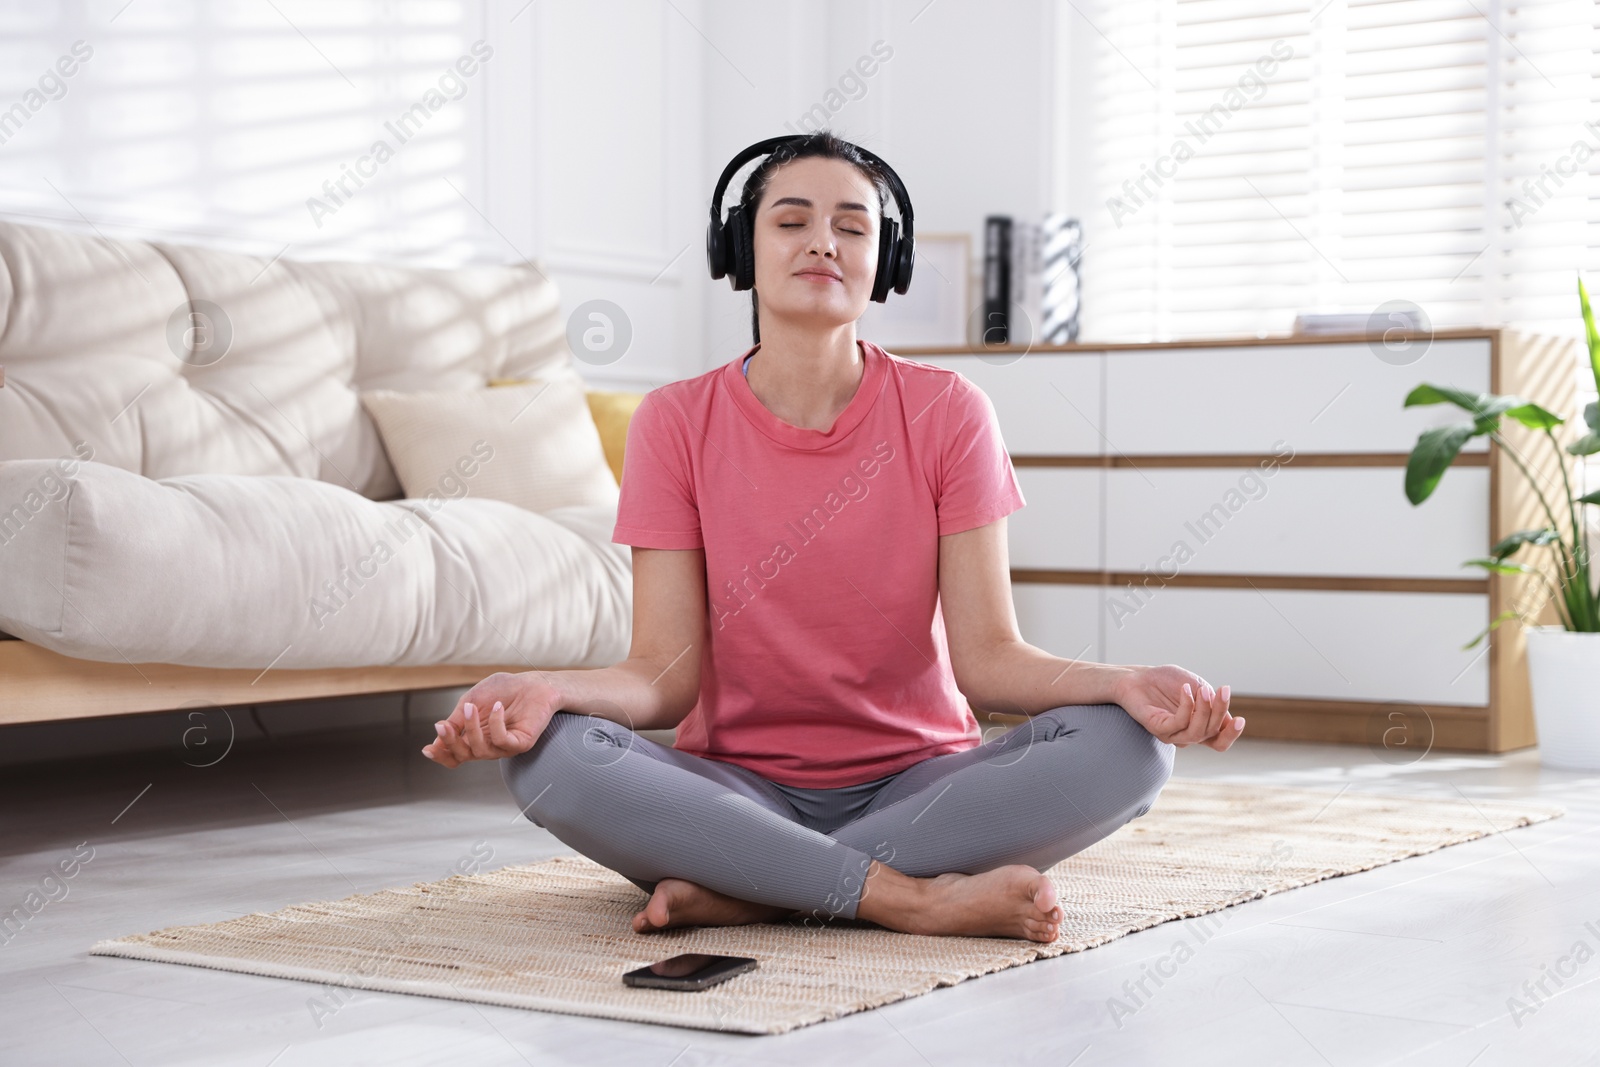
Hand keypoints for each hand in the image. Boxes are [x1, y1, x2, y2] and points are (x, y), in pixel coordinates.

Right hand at [421, 671, 560, 767]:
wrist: (532, 682)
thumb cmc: (501, 690)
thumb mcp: (471, 702)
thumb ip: (455, 721)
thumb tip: (435, 741)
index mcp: (473, 737)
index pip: (454, 756)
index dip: (440, 756)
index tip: (427, 749)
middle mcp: (487, 745)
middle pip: (462, 756)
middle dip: (450, 742)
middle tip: (442, 725)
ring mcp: (504, 747)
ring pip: (480, 750)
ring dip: (471, 729)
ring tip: (471, 707)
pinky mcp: (520, 743)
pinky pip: (502, 741)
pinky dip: (496, 724)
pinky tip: (498, 706)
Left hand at [1113, 665, 1243, 750]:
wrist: (1138, 676)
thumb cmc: (1167, 681)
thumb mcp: (1198, 686)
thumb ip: (1212, 701)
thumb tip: (1228, 716)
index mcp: (1199, 727)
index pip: (1219, 741)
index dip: (1232, 734)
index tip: (1241, 720)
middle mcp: (1186, 735)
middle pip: (1211, 733)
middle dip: (1220, 711)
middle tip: (1224, 690)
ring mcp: (1172, 734)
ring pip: (1197, 732)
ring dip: (1204, 710)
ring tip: (1202, 690)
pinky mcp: (1158, 728)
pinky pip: (1178, 723)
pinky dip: (1186, 706)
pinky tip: (1186, 690)